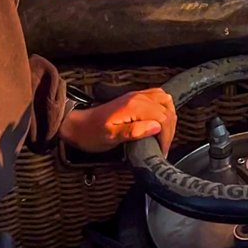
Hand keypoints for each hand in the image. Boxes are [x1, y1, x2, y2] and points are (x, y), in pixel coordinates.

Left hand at [58, 88, 176, 153]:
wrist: (77, 125)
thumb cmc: (91, 133)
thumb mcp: (110, 137)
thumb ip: (133, 131)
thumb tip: (156, 127)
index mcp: (134, 106)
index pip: (163, 118)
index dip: (166, 136)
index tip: (162, 151)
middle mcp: (138, 97)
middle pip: (167, 109)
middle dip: (170, 130)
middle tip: (164, 147)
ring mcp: (136, 96)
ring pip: (165, 100)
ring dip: (170, 117)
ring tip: (165, 135)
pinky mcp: (134, 98)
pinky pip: (157, 97)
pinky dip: (164, 108)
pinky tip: (160, 121)